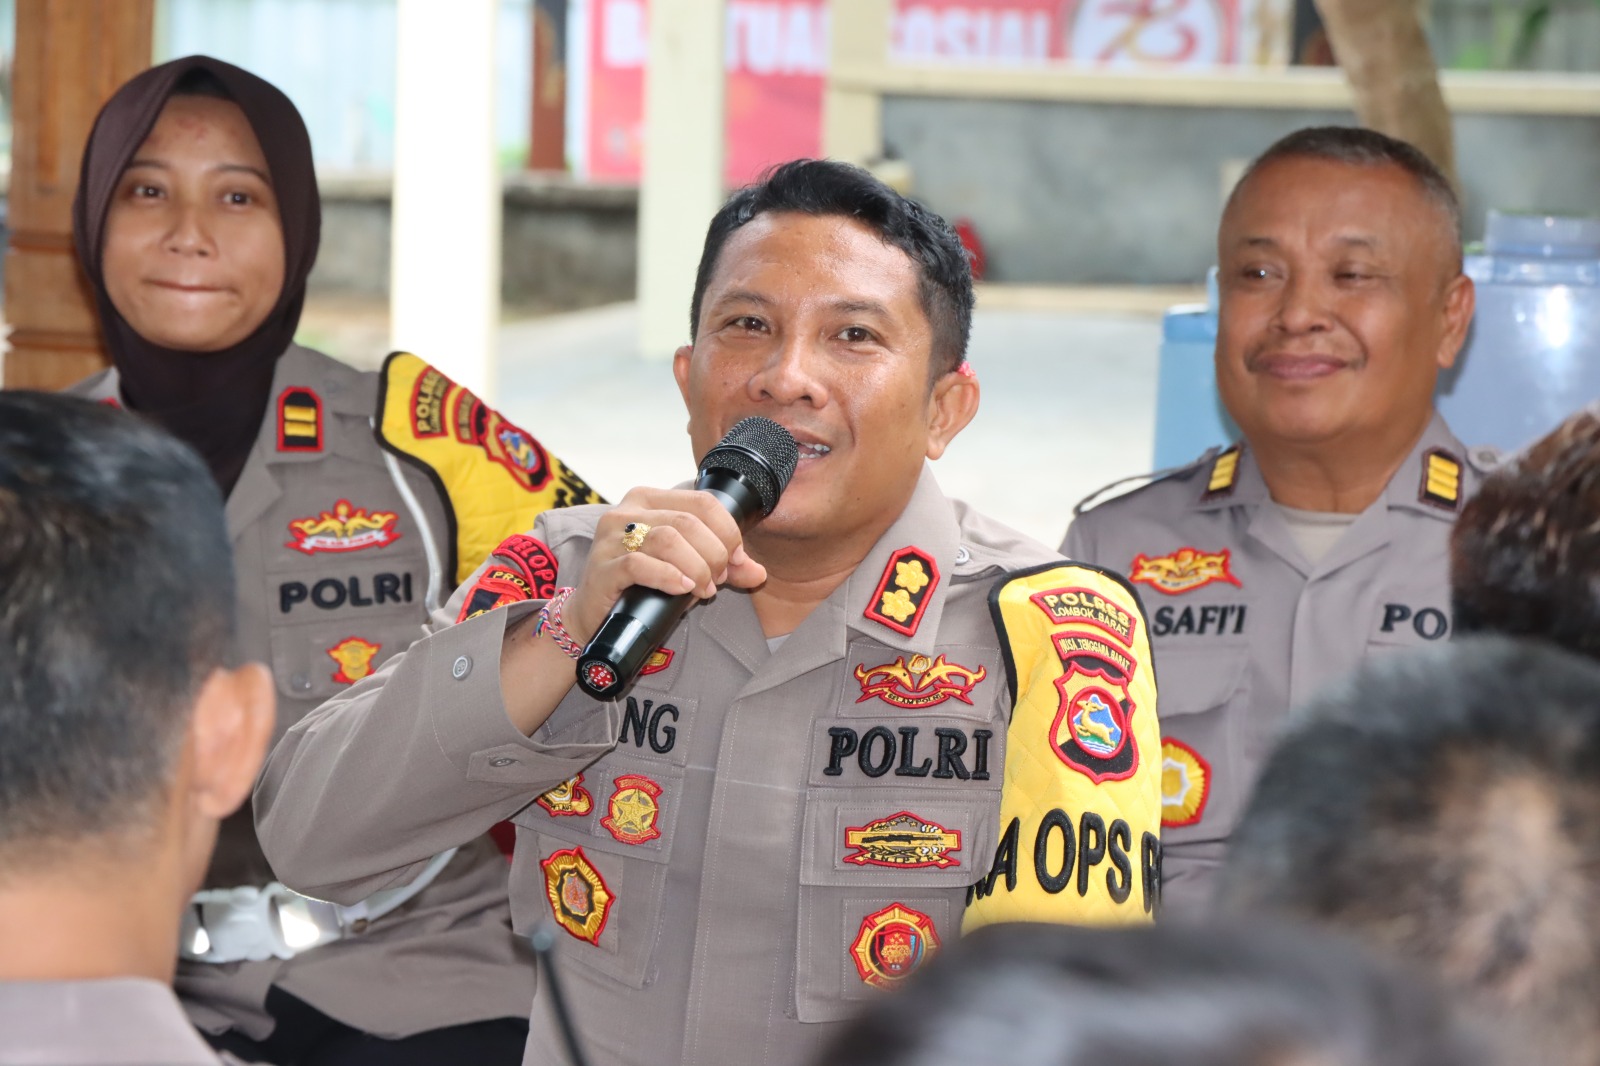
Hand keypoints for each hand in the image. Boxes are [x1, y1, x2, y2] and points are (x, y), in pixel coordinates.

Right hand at [561, 487, 767, 641]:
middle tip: (717, 581)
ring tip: (702, 589)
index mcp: (650, 499)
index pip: (703, 502)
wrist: (594, 617)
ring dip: (696, 568)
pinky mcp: (602, 566)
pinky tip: (682, 589)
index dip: (727, 532)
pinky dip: (669, 577)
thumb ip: (723, 566)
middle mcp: (627, 510)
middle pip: (688, 522)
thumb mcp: (688, 569)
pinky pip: (640, 564)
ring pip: (668, 540)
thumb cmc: (642, 586)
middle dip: (713, 555)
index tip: (734, 560)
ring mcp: (611, 537)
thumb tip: (758, 572)